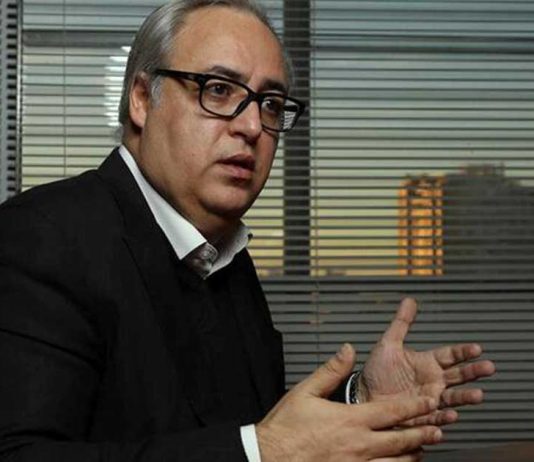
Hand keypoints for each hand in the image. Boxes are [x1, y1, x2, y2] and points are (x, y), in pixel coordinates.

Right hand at [257, 343, 442, 461]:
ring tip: (423, 450)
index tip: (430, 401)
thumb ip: (331, 370)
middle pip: (401, 440)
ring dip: (412, 456)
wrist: (269, 458)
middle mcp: (359, 445)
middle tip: (439, 429)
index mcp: (350, 420)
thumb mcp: (305, 392)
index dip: (415, 406)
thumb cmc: (285, 428)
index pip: (392, 411)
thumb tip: (348, 350)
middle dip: (423, 433)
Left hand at [360, 298, 495, 425]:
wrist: (363, 395)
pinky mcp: (421, 416)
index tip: (477, 348)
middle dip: (473, 372)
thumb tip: (409, 300)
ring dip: (465, 397)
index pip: (450, 355)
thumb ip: (401, 323)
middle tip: (488, 367)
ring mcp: (429, 399)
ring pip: (452, 399)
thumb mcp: (389, 344)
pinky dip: (444, 417)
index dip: (463, 352)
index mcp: (427, 363)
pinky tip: (452, 414)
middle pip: (458, 376)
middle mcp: (432, 381)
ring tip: (478, 395)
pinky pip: (435, 418)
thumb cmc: (376, 371)